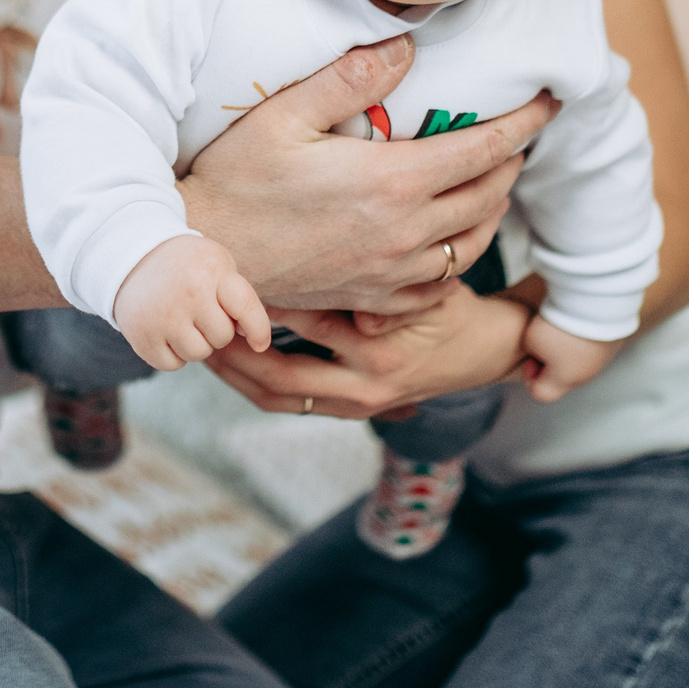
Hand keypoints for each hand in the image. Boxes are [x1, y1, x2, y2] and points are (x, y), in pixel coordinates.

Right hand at [110, 235, 273, 370]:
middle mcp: (187, 293)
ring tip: (181, 319)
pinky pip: (173, 364)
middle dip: (215, 329)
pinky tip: (165, 330)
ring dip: (195, 343)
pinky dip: (173, 354)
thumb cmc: (186, 265)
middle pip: (222, 337)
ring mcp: (162, 316)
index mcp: (210, 271)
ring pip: (198, 354)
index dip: (258, 329)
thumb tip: (253, 339)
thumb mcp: (216, 264)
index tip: (260, 344)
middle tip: (199, 311)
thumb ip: (239, 298)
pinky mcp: (142, 337)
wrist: (130, 257)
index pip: (245, 307)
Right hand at [178, 36, 557, 316]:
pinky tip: (452, 239)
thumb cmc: (236, 178)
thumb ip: (350, 78)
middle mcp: (405, 231)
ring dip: (494, 209)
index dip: (526, 122)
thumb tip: (407, 46)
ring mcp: (392, 270)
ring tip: (495, 181)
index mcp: (393, 181)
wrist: (205, 254)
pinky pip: (440, 284)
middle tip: (519, 134)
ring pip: (474, 243)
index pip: (485, 148)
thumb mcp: (284, 114)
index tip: (549, 100)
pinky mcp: (374, 297)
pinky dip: (460, 257)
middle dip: (514, 160)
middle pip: (490, 194)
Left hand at [205, 284, 534, 419]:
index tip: (231, 280)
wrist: (487, 353)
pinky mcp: (352, 410)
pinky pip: (291, 405)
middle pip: (278, 378)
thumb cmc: (455, 308)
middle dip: (234, 354)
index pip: (308, 326)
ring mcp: (356, 404)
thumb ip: (387, 287)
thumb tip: (339, 278)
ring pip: (278, 398)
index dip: (265, 304)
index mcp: (381, 353)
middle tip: (201, 325)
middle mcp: (364, 387)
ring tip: (202, 346)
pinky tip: (231, 363)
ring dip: (236, 376)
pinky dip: (257, 385)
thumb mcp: (431, 289)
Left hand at [518, 316, 619, 402]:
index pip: (541, 393)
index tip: (532, 356)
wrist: (597, 304)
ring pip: (578, 361)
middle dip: (549, 361)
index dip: (530, 376)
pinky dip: (583, 337)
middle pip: (561, 377)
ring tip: (563, 326)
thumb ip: (531, 351)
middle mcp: (585, 376)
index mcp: (564, 381)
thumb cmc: (562, 326)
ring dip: (567, 347)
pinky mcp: (612, 343)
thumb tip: (541, 351)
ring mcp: (602, 360)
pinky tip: (578, 321)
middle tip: (547, 339)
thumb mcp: (531, 339)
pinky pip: (592, 346)